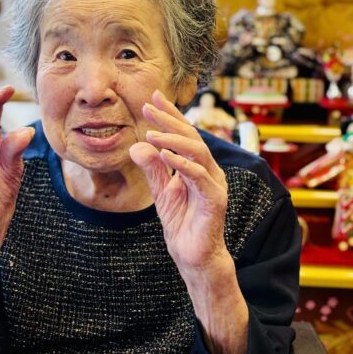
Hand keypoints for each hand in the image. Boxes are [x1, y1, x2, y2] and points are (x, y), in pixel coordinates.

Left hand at [129, 90, 228, 273]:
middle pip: (192, 136)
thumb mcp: (161, 191)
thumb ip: (152, 168)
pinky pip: (199, 175)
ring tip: (151, 133)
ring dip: (173, 140)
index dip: (170, 114)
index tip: (153, 98)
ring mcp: (214, 183)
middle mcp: (209, 170)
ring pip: (197, 151)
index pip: (185, 133)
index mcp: (198, 165)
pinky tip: (165, 155)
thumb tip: (137, 145)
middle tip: (149, 106)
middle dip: (170, 119)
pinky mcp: (215, 199)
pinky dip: (182, 163)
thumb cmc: (182, 223)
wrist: (193, 256)